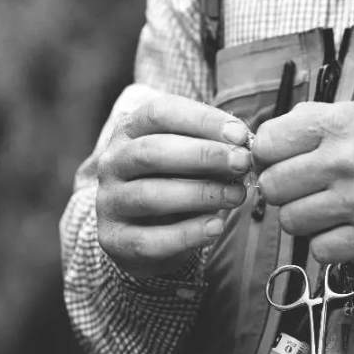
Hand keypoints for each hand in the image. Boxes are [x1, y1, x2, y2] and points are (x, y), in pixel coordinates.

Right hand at [96, 89, 253, 277]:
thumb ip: (212, 149)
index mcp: (129, 130)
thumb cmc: (174, 182)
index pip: (159, 113)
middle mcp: (113, 162)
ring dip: (200, 194)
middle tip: (242, 162)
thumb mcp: (190, 159)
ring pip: (149, 195)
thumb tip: (244, 148)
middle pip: (151, 152)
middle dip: (202, 155)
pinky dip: (187, 234)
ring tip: (237, 196)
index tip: (240, 134)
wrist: (143, 233)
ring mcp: (109, 201)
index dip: (201, 120)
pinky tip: (216, 227)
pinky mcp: (115, 239)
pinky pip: (149, 239)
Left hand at [252, 98, 353, 261]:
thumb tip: (283, 126)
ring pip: (292, 222)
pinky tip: (345, 231)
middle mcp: (344, 161)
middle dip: (285, 191)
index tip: (279, 162)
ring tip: (327, 212)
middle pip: (274, 186)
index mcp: (340, 124)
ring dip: (305, 220)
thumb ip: (325, 117)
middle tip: (304, 190)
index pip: (268, 142)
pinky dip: (329, 245)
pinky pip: (322, 250)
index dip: (268, 155)